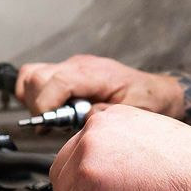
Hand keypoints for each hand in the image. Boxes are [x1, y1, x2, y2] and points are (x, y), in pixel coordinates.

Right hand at [16, 54, 184, 118]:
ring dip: (32, 99)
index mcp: (96, 73)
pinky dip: (35, 94)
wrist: (159, 92)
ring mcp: (72, 66)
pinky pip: (37, 77)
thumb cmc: (149, 100)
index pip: (57, 81)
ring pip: (31, 75)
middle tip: (53, 124)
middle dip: (37, 105)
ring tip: (53, 117)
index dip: (45, 104)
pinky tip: (53, 109)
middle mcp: (80, 65)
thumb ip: (105, 115)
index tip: (47, 125)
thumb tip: (81, 117)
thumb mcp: (133, 112)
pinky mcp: (68, 73)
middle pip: (36, 76)